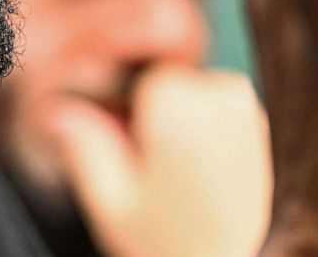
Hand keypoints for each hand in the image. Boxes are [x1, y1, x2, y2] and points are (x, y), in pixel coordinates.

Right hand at [51, 65, 271, 256]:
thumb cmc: (165, 245)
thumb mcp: (109, 200)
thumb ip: (83, 144)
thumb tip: (57, 110)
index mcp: (178, 107)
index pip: (139, 78)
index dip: (126, 111)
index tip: (129, 147)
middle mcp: (220, 100)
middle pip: (167, 82)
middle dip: (154, 116)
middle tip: (151, 169)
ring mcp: (248, 113)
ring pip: (193, 92)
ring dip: (181, 122)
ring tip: (177, 176)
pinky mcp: (260, 130)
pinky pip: (218, 108)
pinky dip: (205, 130)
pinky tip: (199, 174)